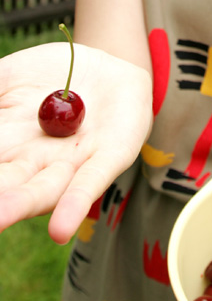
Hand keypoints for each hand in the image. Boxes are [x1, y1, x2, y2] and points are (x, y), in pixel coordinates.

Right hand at [0, 42, 152, 243]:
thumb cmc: (56, 76)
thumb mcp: (9, 76)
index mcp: (6, 142)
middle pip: (3, 184)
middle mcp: (34, 160)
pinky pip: (89, 183)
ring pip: (40, 189)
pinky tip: (59, 230)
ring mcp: (71, 162)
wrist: (111, 70)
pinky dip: (74, 204)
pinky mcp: (108, 158)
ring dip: (16, 206)